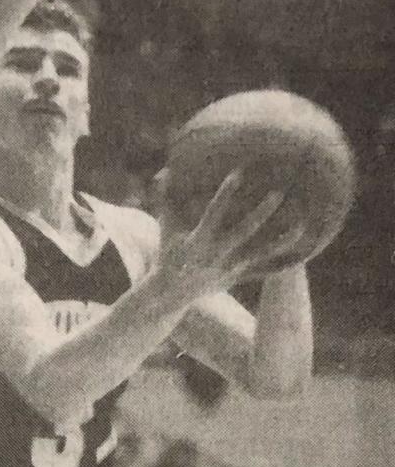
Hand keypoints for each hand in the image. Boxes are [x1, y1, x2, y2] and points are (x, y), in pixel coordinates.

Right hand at [159, 169, 298, 292]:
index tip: (238, 173)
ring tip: (302, 223)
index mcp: (198, 240)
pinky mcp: (238, 276)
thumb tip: (164, 171)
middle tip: (279, 193)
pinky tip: (302, 252)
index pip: (213, 214)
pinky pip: (263, 269)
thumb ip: (166, 199)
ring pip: (260, 252)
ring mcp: (230, 268)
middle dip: (261, 213)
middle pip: (243, 232)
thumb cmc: (169, 254)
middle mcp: (216, 255)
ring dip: (281, 239)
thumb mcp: (165, 228)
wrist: (171, 295)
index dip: (225, 194)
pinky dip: (282, 261)